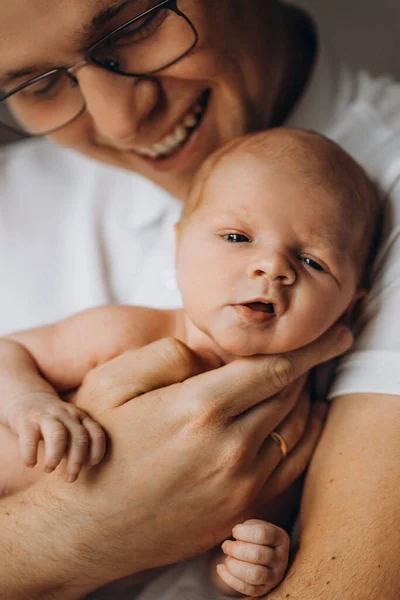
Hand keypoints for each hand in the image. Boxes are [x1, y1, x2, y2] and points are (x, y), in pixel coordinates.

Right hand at [6, 393, 105, 481]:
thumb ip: (78, 444)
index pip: (96, 432)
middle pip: (79, 436)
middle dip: (77, 461)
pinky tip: (31, 464)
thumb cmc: (53, 423)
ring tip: (49, 469)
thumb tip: (86, 468)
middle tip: (70, 478)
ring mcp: (46, 416)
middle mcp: (66, 414)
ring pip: (58, 434)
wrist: (26, 400)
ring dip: (56, 456)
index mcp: (80, 417)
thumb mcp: (70, 427)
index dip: (96, 451)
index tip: (89, 466)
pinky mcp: (26, 421)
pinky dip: (31, 454)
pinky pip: (30, 438)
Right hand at [41, 324, 349, 592]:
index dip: (312, 346)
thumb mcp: (112, 383)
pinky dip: (309, 437)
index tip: (337, 333)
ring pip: (296, 428)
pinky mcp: (242, 509)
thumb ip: (168, 355)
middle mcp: (230, 447)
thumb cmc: (97, 449)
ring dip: (305, 398)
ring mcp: (241, 483)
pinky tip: (308, 421)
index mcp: (200, 407)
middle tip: (314, 350)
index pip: (274, 367)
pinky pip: (294, 465)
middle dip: (306, 366)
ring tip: (302, 380)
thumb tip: (209, 357)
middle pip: (289, 394)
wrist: (87, 526)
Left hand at [217, 519, 288, 596]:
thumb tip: (230, 545)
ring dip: (234, 566)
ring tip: (227, 558)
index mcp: (280, 538)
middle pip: (257, 554)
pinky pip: (247, 589)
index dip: (244, 532)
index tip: (234, 531)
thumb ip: (245, 530)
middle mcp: (280, 559)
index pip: (262, 533)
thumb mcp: (254, 526)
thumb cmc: (255, 536)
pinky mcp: (264, 589)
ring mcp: (274, 576)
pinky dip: (230, 579)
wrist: (262, 553)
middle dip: (236, 549)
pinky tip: (221, 568)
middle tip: (226, 546)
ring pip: (254, 575)